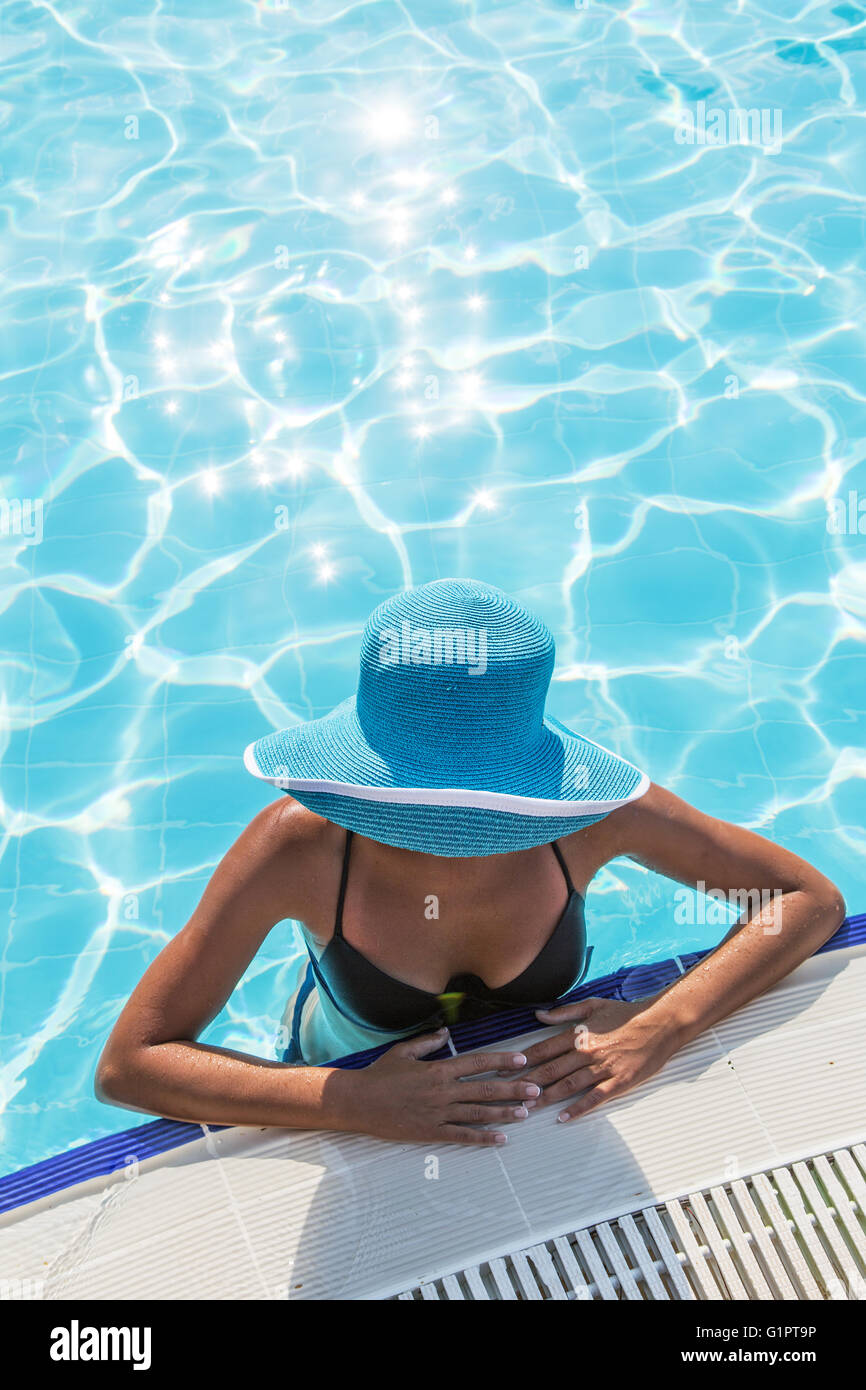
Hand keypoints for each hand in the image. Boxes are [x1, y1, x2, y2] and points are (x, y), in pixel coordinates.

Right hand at [348, 1028, 540, 1145]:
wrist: (358, 1102)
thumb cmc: (379, 1075)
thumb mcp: (403, 1052)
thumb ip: (428, 1042)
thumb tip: (446, 1033)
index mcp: (438, 1069)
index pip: (477, 1063)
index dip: (501, 1062)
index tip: (521, 1060)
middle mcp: (443, 1091)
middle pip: (485, 1089)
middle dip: (513, 1089)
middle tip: (535, 1089)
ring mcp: (438, 1113)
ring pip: (478, 1113)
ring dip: (504, 1113)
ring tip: (526, 1113)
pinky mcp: (431, 1132)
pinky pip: (462, 1136)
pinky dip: (483, 1138)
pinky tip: (500, 1140)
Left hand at [521, 995, 679, 1122]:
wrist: (659, 1024)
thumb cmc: (625, 1014)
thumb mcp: (592, 1005)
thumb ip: (563, 1012)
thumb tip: (538, 1015)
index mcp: (578, 1034)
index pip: (543, 1050)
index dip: (522, 1061)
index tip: (506, 1070)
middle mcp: (586, 1052)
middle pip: (550, 1071)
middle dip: (527, 1083)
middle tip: (508, 1094)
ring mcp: (602, 1069)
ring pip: (568, 1086)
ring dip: (546, 1098)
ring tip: (528, 1108)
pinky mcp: (618, 1082)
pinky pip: (594, 1098)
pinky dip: (577, 1109)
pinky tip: (563, 1118)